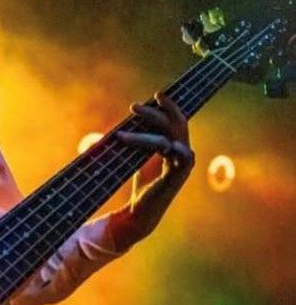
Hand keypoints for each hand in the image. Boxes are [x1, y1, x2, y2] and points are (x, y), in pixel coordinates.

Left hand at [109, 91, 195, 250]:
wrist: (140, 210)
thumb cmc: (141, 183)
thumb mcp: (138, 156)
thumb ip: (139, 138)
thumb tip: (124, 121)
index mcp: (176, 146)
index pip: (178, 121)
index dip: (170, 106)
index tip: (158, 94)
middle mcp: (184, 152)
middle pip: (176, 124)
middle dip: (156, 112)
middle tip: (133, 107)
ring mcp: (183, 163)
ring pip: (168, 138)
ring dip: (143, 132)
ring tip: (120, 134)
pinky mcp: (178, 174)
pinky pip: (172, 152)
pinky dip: (154, 144)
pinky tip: (132, 140)